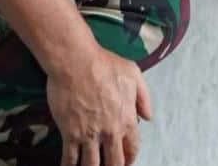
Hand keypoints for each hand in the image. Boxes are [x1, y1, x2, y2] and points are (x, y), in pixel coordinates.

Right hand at [47, 46, 151, 165]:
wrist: (76, 61)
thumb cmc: (104, 64)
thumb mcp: (133, 74)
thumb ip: (144, 97)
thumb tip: (148, 117)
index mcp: (126, 119)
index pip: (132, 149)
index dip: (129, 159)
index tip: (126, 162)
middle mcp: (110, 132)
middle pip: (115, 162)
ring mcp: (89, 134)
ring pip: (93, 164)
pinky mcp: (70, 133)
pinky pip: (70, 158)